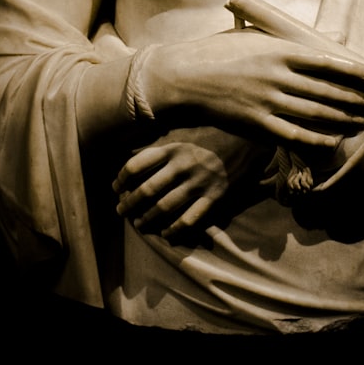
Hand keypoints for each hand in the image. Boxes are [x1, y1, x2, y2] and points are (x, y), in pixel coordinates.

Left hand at [112, 127, 262, 238]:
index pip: (137, 164)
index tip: (116, 187)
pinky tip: (167, 233)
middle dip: (129, 203)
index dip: (121, 178)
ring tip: (139, 224)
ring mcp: (199, 182)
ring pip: (166, 207)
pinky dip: (176, 229)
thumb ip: (160, 141)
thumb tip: (130, 147)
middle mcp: (183, 166)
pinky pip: (191, 218)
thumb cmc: (211, 132)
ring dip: (148, 219)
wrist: (247, 137)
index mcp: (172, 147)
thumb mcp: (183, 130)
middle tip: (121, 211)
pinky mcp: (214, 196)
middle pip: (147, 190)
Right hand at [137, 28, 363, 147]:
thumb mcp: (256, 36)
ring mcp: (266, 102)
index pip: (326, 62)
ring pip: (314, 114)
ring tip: (363, 121)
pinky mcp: (256, 124)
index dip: (354, 72)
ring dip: (342, 119)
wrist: (183, 78)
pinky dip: (316, 139)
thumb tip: (333, 33)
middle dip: (355, 99)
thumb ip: (294, 39)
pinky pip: (293, 135)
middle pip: (326, 91)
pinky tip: (333, 141)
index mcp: (277, 50)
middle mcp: (275, 76)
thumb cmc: (219, 53)